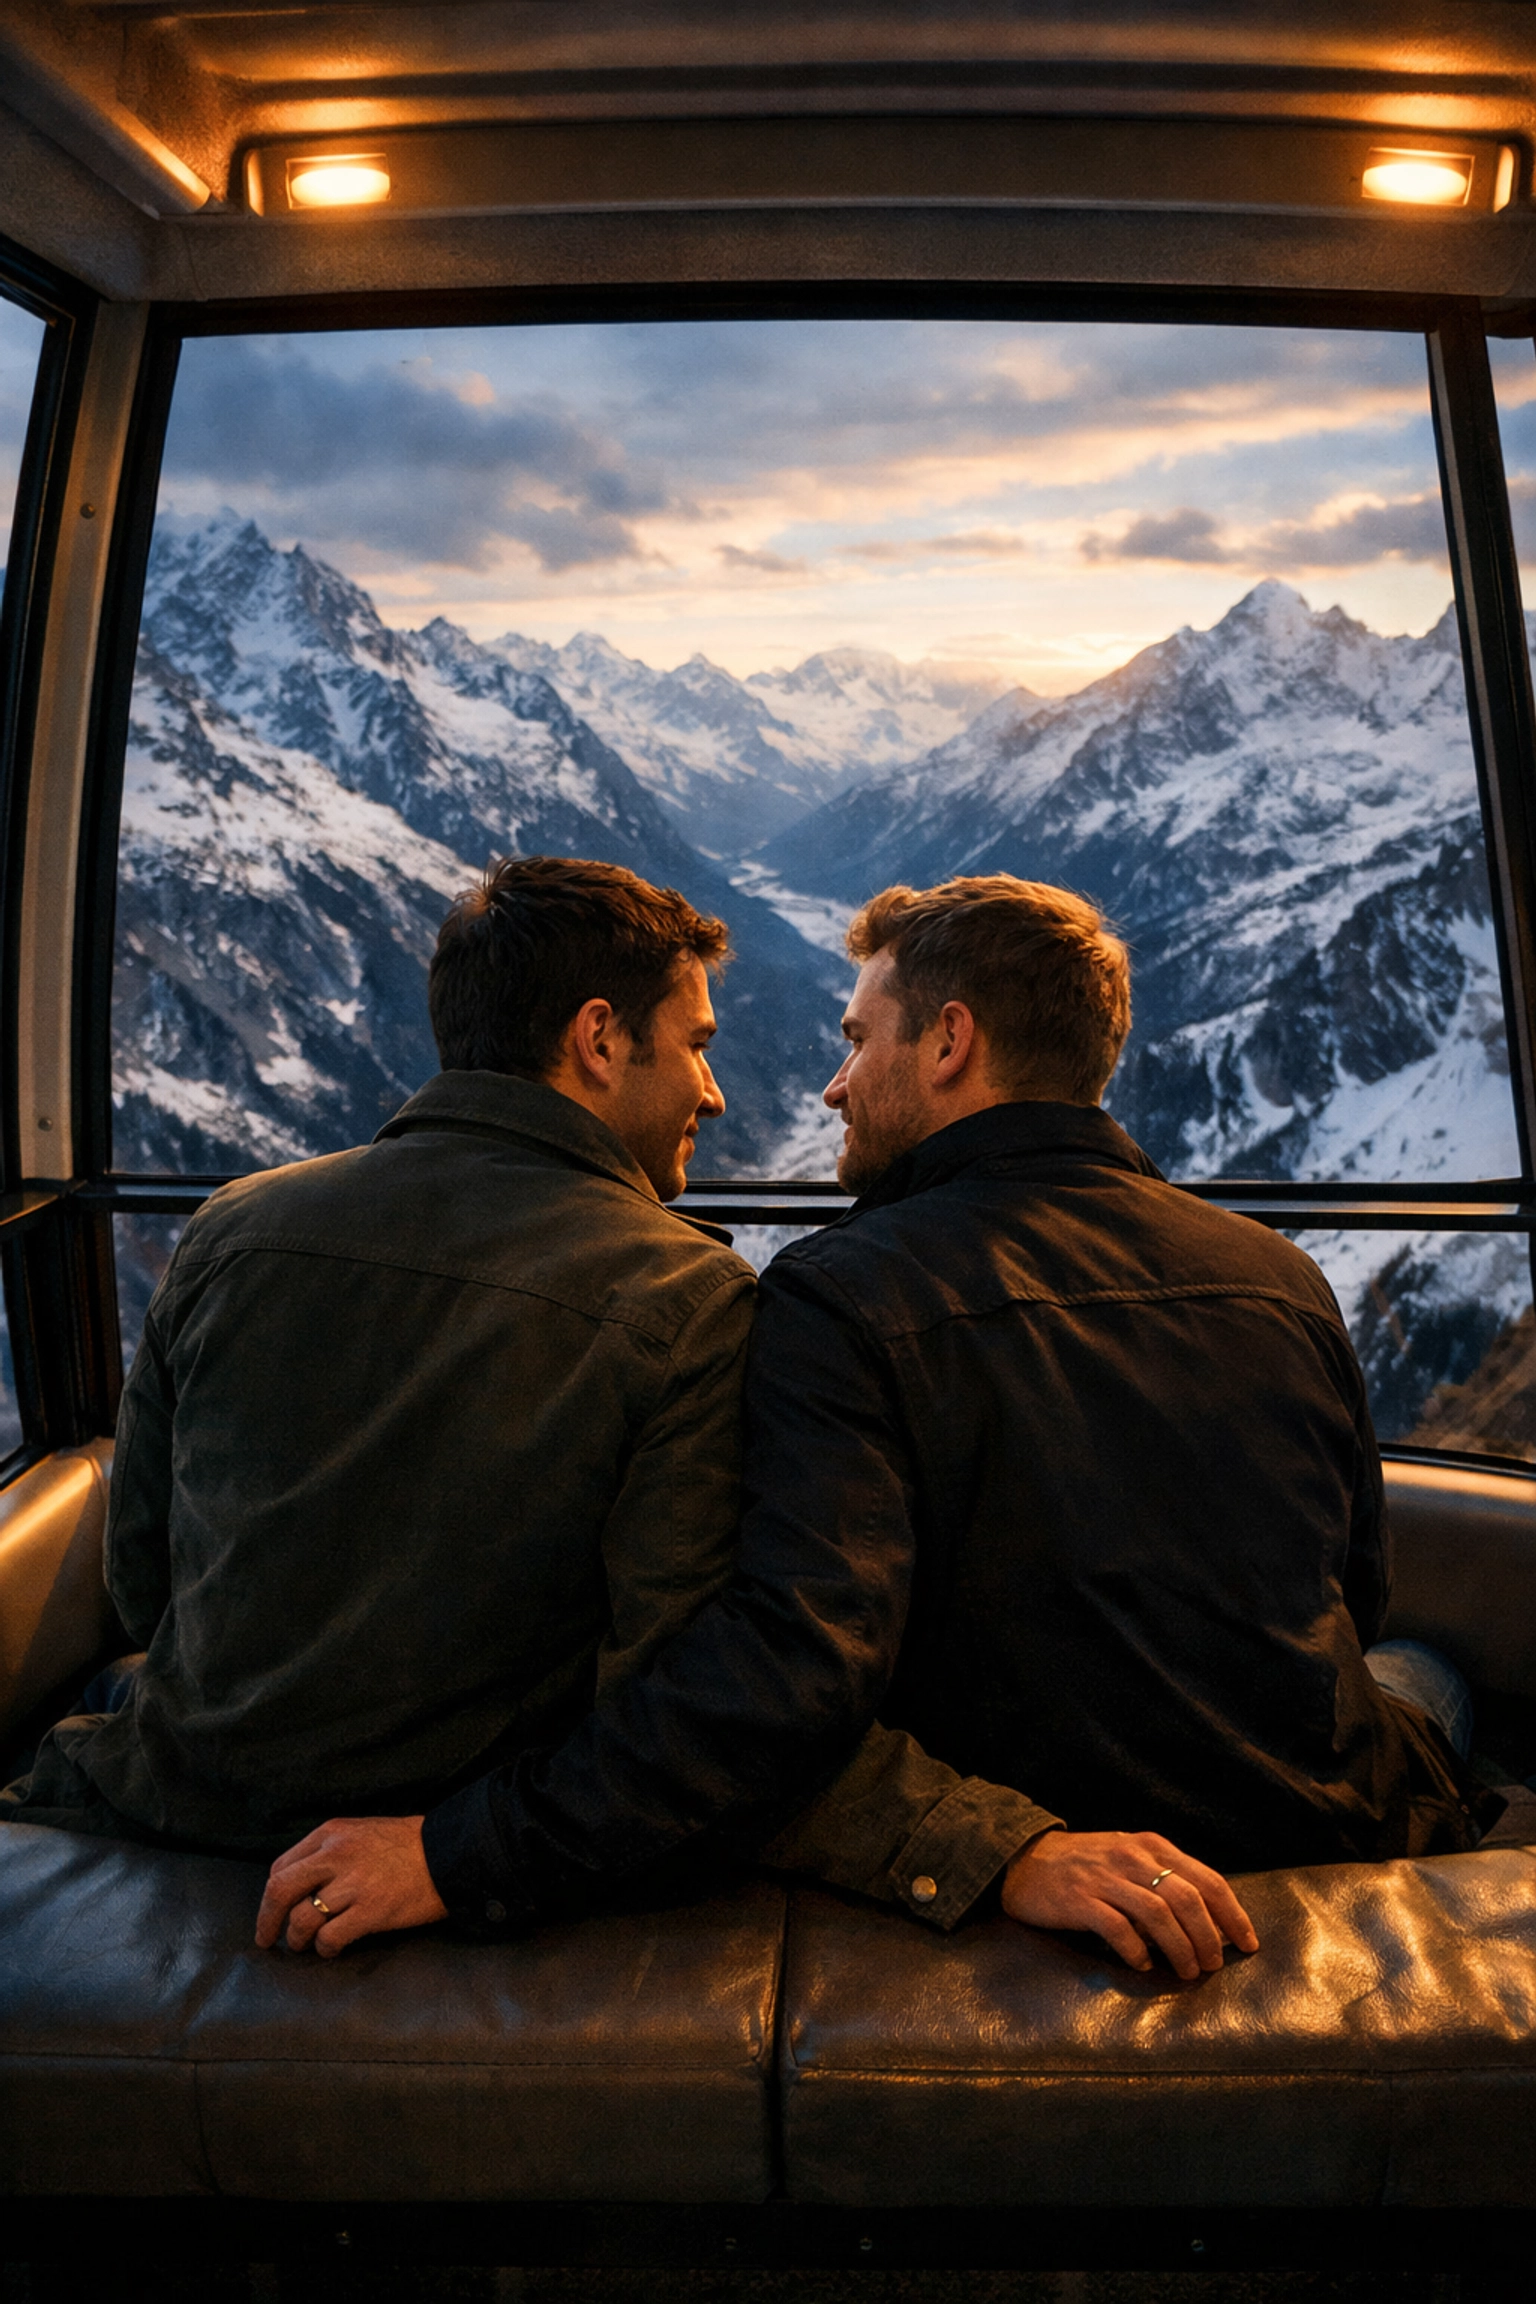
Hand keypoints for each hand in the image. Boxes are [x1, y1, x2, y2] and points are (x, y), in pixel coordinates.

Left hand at [254, 1815, 448, 1956]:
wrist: (448, 1852)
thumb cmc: (407, 1845)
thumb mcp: (360, 1833)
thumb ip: (329, 1853)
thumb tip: (301, 1886)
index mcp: (331, 1833)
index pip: (282, 1866)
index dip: (271, 1896)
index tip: (272, 1912)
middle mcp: (336, 1855)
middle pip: (280, 1890)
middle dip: (267, 1920)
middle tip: (266, 1939)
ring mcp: (353, 1884)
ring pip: (302, 1919)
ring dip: (298, 1939)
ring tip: (306, 1945)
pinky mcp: (371, 1911)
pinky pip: (330, 1938)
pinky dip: (325, 1949)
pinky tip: (332, 1950)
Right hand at [1000, 1829, 1258, 1979]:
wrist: (1023, 1859)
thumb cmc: (1084, 1864)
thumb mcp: (1129, 1858)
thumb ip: (1163, 1880)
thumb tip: (1206, 1922)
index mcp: (1151, 1846)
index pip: (1206, 1879)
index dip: (1232, 1914)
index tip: (1247, 1944)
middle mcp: (1133, 1858)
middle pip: (1188, 1899)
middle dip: (1209, 1937)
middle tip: (1212, 1966)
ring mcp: (1106, 1878)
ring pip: (1159, 1915)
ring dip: (1180, 1949)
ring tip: (1186, 1972)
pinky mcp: (1079, 1900)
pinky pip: (1118, 1929)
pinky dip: (1137, 1951)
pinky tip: (1142, 1965)